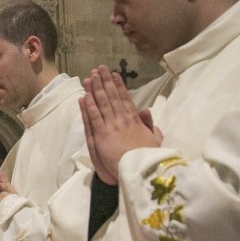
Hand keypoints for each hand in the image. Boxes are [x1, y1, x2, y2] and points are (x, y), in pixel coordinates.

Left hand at [80, 67, 161, 184]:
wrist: (140, 171)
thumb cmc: (148, 158)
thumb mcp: (155, 139)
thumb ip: (150, 124)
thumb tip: (146, 109)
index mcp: (135, 120)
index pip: (125, 99)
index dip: (119, 85)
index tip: (114, 74)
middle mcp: (122, 120)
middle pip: (111, 97)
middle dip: (105, 82)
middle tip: (99, 68)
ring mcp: (111, 127)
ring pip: (101, 104)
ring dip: (94, 90)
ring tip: (89, 77)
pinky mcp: (101, 135)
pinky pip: (93, 117)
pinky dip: (88, 106)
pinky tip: (84, 96)